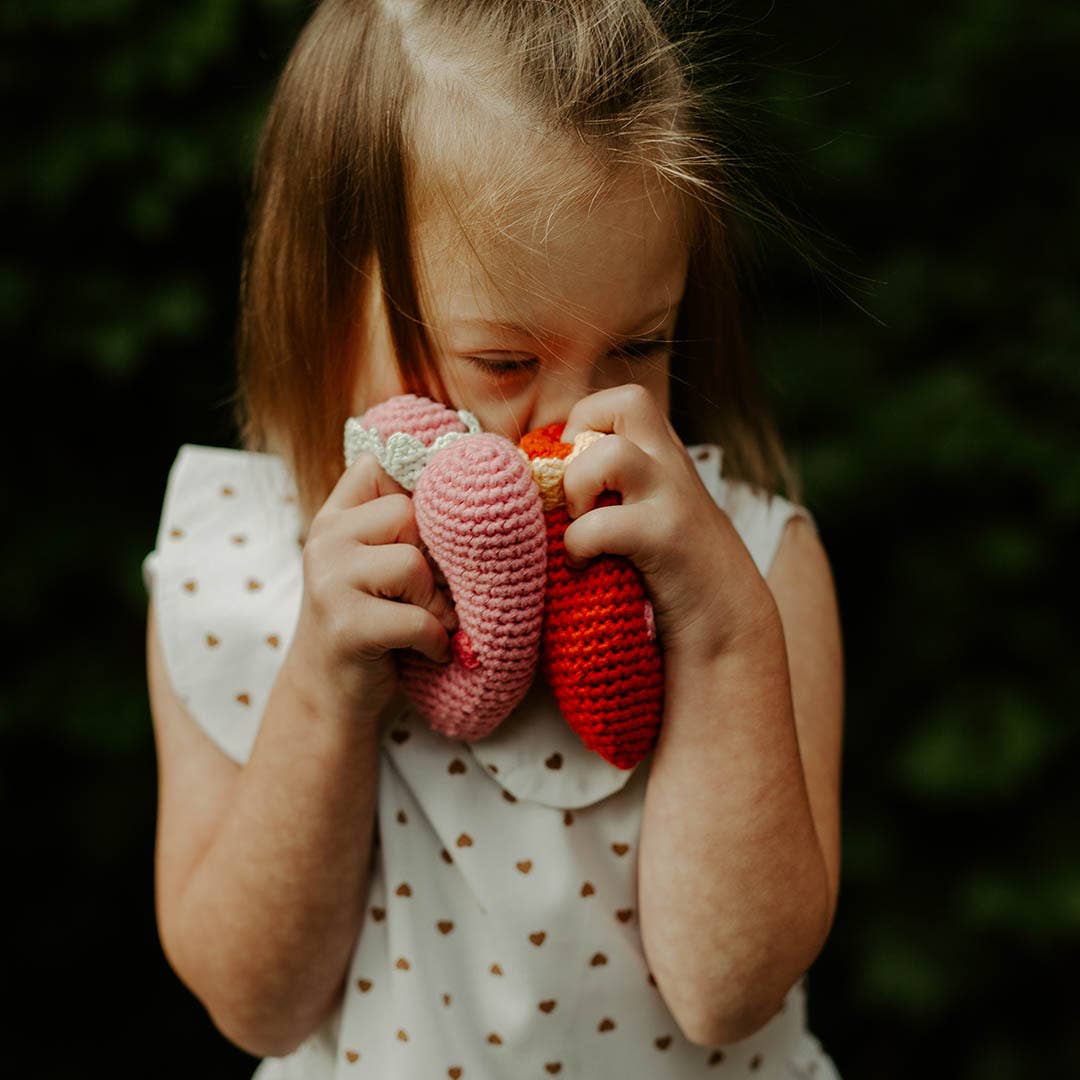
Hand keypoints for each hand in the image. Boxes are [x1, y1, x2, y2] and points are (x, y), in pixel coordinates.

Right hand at [287, 452, 459, 727]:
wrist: (330, 699)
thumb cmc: (375, 624)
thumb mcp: (381, 564)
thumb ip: (407, 525)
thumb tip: (485, 483)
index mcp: (337, 515)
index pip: (382, 463)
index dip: (422, 485)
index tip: (440, 521)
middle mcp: (325, 537)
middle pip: (410, 514)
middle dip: (434, 559)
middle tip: (433, 595)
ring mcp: (329, 580)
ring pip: (413, 563)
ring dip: (435, 602)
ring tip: (430, 624)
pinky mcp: (344, 625)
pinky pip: (416, 618)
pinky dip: (434, 640)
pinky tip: (428, 651)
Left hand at [560, 383, 777, 659]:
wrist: (730, 623)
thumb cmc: (673, 572)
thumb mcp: (649, 512)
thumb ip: (615, 489)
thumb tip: (540, 485)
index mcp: (664, 455)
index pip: (620, 402)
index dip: (583, 424)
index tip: (569, 469)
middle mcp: (671, 465)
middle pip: (628, 400)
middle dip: (583, 431)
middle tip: (575, 482)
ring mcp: (672, 497)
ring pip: (613, 453)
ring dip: (578, 487)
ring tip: (577, 523)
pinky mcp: (666, 538)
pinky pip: (602, 524)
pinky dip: (578, 544)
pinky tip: (582, 565)